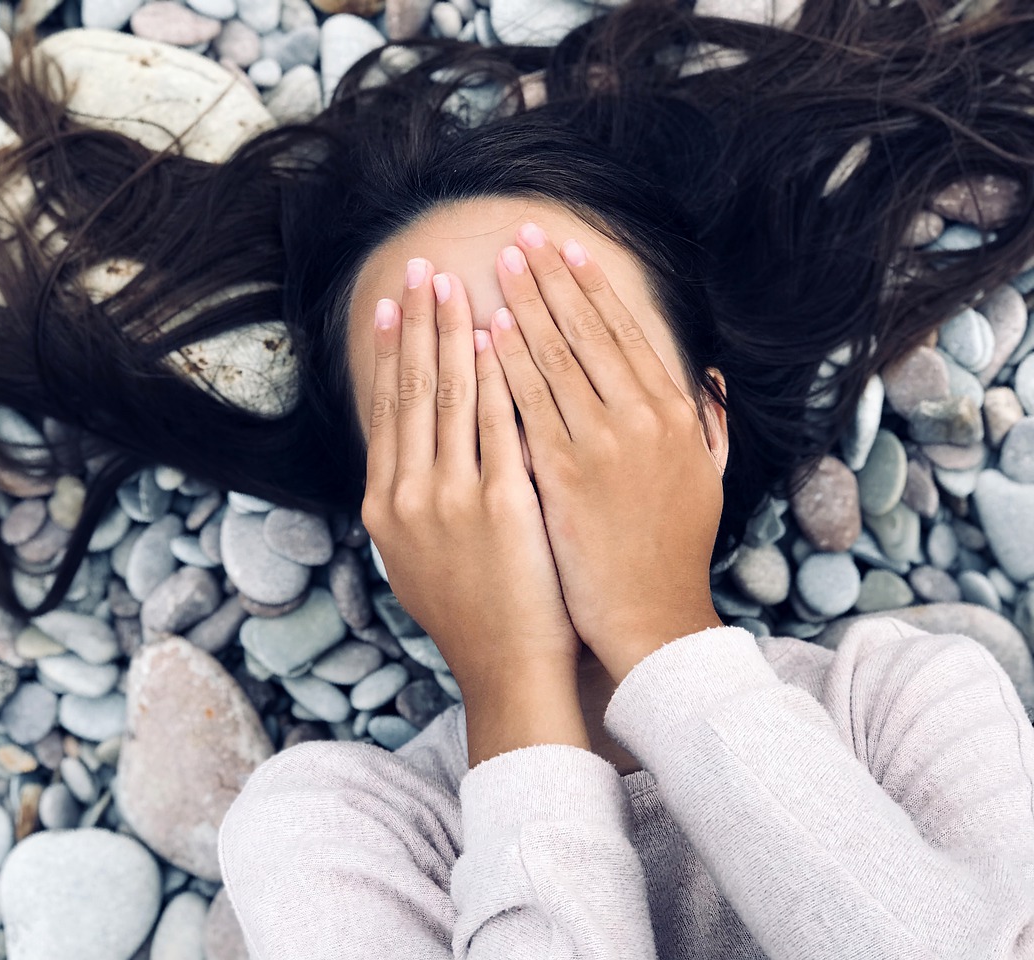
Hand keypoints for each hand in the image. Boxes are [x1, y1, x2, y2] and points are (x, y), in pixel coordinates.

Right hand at [360, 257, 588, 762]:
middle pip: (412, 391)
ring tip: (458, 284)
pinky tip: (501, 338)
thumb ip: (410, 502)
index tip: (395, 304)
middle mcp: (408, 495)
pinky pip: (498, 425)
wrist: (506, 670)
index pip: (387, 409)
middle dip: (419, 323)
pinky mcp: (500, 505)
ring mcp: (452, 499)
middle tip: (422, 268)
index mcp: (385, 505)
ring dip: (455, 334)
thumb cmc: (471, 616)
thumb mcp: (417, 559)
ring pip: (451, 397)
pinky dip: (498, 378)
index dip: (392, 351)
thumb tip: (410, 454)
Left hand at [489, 223, 725, 683]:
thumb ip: (708, 427)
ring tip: (499, 266)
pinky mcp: (565, 474)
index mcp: (676, 415)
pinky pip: (529, 406)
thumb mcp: (707, 482)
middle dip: (552, 279)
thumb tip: (708, 383)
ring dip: (525, 305)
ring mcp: (603, 444)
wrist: (655, 618)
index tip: (569, 251)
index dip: (594, 288)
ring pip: (556, 358)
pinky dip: (508, 365)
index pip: (627, 334)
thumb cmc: (674, 554)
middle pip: (588, 332)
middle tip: (522, 235)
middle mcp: (643, 418)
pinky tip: (487, 332)